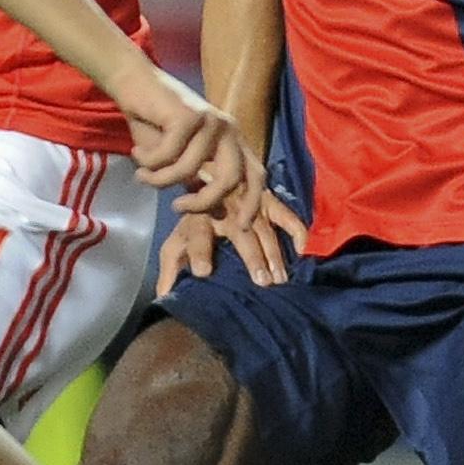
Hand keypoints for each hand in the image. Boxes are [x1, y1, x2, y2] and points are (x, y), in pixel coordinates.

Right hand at [118, 69, 255, 219]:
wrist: (134, 83)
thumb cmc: (155, 124)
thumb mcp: (180, 159)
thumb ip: (198, 181)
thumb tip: (218, 211)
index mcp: (232, 140)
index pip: (256, 175)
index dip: (253, 202)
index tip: (240, 226)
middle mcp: (228, 129)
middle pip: (230, 178)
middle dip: (204, 201)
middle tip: (177, 208)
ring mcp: (211, 120)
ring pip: (188, 169)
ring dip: (159, 179)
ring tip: (142, 175)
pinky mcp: (189, 115)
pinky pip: (167, 155)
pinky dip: (148, 162)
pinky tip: (136, 154)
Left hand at [156, 193, 306, 295]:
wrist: (205, 166)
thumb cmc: (191, 217)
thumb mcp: (175, 241)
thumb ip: (170, 269)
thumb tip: (162, 298)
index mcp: (198, 219)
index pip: (198, 236)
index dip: (200, 253)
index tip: (203, 272)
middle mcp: (225, 208)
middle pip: (240, 234)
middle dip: (251, 258)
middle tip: (262, 282)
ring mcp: (249, 202)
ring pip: (264, 228)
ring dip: (273, 253)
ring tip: (280, 279)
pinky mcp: (267, 198)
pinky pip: (286, 215)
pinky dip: (296, 230)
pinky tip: (302, 250)